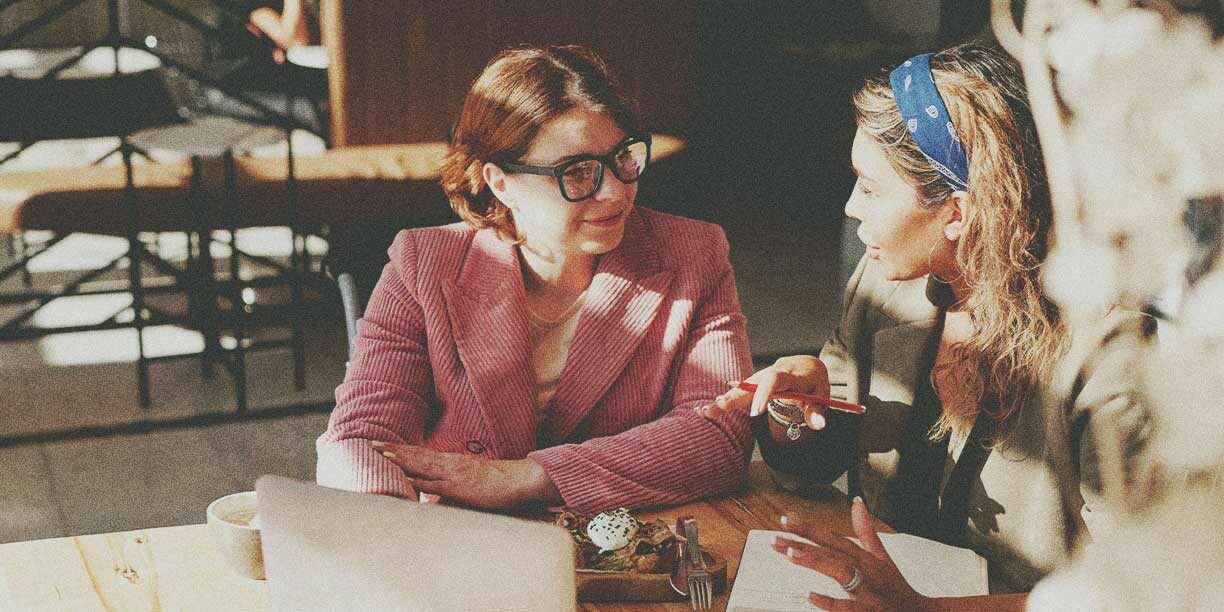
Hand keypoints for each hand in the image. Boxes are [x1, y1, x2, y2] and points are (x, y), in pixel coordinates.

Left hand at [370, 441, 559, 509]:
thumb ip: (448, 491)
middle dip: (394, 449)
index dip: (401, 450)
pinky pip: (437, 484)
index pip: (421, 454)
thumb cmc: (496, 483)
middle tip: (372, 442)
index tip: (381, 445)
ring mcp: (454, 474)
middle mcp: (450, 464)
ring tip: (382, 453)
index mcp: (451, 462)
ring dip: (402, 459)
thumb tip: (431, 501)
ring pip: (423, 465)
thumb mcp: (469, 484)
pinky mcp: (461, 487)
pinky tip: (407, 478)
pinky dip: (420, 480)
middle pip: (417, 455)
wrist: (518, 480)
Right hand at [696, 355, 830, 428]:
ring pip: (742, 386)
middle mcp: (774, 371)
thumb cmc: (815, 385)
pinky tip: (706, 409)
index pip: (775, 380)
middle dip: (735, 395)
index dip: (764, 394)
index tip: (755, 413)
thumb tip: (819, 426)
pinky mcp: (756, 382)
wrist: (808, 366)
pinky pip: (739, 389)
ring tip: (705, 412)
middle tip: (719, 407)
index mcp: (792, 374)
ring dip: (725, 399)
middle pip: (752, 382)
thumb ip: (817, 412)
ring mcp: (763, 375)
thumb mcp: (821, 398)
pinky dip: (725, 399)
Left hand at [773, 497, 933, 611]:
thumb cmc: (895, 587)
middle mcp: (865, 569)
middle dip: (802, 543)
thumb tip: (857, 502)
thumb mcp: (881, 556)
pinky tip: (810, 596)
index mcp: (863, 557)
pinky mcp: (871, 611)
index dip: (808, 528)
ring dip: (816, 562)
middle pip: (830, 552)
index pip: (832, 538)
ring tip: (790, 555)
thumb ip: (866, 530)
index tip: (784, 520)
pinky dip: (830, 602)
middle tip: (775, 538)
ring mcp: (868, 590)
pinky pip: (849, 607)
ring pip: (840, 572)